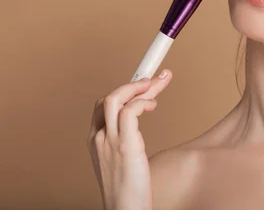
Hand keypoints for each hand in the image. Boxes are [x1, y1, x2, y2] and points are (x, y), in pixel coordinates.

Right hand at [87, 69, 172, 209]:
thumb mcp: (123, 158)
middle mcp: (99, 138)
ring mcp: (110, 141)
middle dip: (134, 82)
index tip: (145, 83)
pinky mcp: (125, 145)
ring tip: (156, 84)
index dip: (125, 90)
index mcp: (96, 140)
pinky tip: (153, 105)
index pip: (104, 105)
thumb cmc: (128, 189)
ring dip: (137, 86)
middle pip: (109, 97)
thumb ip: (127, 138)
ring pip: (115, 99)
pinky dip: (142, 102)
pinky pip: (129, 112)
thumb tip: (141, 120)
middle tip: (157, 77)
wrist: (125, 209)